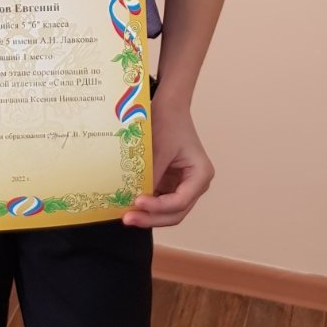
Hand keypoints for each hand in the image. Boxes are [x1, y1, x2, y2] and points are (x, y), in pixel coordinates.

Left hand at [123, 90, 214, 229]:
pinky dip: (145, 206)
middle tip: (128, 218)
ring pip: (166, 212)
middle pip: (175, 213)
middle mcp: (195, 185)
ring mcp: (183, 187)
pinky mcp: (169, 185)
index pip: (180, 201)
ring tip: (125, 215)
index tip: (137, 201)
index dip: (158, 207)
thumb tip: (135, 200)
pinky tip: (127, 206)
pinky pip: (158, 202)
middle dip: (151, 218)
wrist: (168, 108)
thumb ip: (150, 175)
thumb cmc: (168, 122)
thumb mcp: (159, 149)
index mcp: (200, 175)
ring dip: (147, 215)